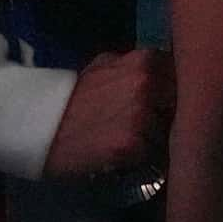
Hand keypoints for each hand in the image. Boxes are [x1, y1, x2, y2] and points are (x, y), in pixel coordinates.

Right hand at [43, 47, 175, 181]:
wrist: (40, 126)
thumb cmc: (74, 96)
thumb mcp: (104, 65)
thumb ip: (136, 66)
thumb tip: (163, 74)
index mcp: (144, 62)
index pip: (181, 79)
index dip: (174, 94)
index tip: (165, 103)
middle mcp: (147, 85)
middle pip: (179, 107)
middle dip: (169, 117)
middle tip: (152, 127)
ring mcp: (141, 116)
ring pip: (167, 134)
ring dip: (158, 141)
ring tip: (137, 144)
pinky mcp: (131, 145)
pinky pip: (152, 156)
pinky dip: (144, 159)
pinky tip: (127, 157)